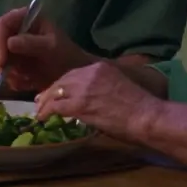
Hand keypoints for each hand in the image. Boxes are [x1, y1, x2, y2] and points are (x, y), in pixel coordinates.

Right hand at [0, 6, 91, 91]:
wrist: (73, 74)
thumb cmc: (66, 55)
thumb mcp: (51, 47)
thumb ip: (31, 43)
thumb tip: (10, 42)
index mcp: (25, 18)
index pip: (1, 24)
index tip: (2, 60)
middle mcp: (16, 29)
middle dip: (0, 58)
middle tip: (5, 73)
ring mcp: (13, 46)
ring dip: (8, 71)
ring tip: (25, 78)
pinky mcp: (14, 62)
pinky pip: (5, 71)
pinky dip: (13, 79)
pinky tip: (27, 82)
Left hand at [35, 61, 162, 140]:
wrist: (146, 116)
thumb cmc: (140, 109)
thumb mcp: (119, 88)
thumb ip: (101, 89)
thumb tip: (90, 102)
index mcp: (101, 68)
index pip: (75, 74)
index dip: (63, 84)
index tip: (56, 91)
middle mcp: (90, 73)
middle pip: (63, 80)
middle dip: (51, 91)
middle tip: (41, 100)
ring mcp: (83, 87)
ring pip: (56, 92)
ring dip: (46, 103)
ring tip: (40, 111)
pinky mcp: (79, 103)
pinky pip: (56, 106)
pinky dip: (47, 112)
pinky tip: (43, 118)